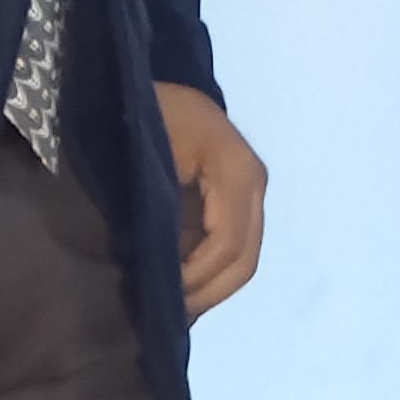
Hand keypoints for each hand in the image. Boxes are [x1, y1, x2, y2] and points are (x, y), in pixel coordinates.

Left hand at [154, 80, 265, 319]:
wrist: (148, 84)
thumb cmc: (145, 115)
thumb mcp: (148, 158)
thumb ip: (160, 211)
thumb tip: (163, 267)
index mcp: (236, 170)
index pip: (227, 243)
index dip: (197, 277)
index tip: (160, 293)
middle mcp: (254, 183)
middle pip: (244, 260)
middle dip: (207, 292)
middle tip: (169, 315)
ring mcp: (251, 191)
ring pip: (243, 259)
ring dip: (210, 287)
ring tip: (175, 307)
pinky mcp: (239, 198)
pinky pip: (233, 246)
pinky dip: (210, 272)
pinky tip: (183, 288)